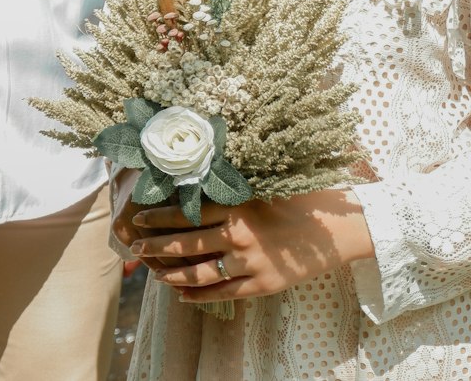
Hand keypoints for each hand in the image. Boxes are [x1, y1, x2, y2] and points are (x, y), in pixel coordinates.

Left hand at [129, 188, 374, 301]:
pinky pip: (223, 294)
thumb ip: (233, 183)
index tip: (139, 216)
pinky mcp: (261, 285)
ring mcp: (250, 264)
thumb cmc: (300, 197)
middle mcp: (239, 236)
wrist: (336, 229)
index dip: (160, 215)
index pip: (188, 212)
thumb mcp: (265, 183)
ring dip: (172, 274)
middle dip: (156, 246)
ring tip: (153, 272)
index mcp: (238, 205)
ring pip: (200, 274)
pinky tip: (181, 296)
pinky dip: (199, 296)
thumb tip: (198, 173)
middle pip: (186, 245)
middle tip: (134, 246)